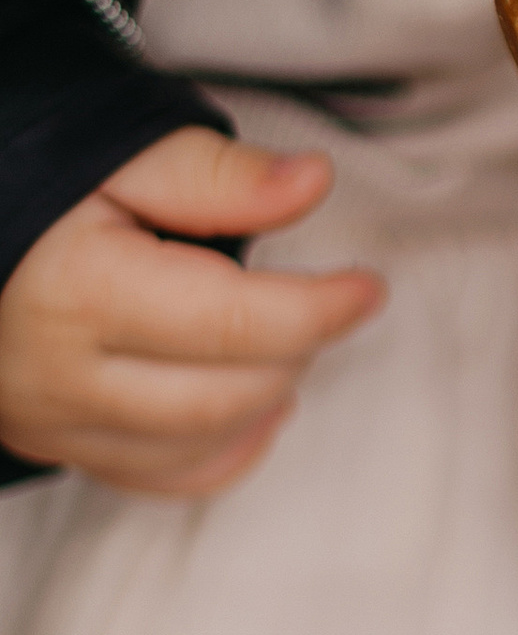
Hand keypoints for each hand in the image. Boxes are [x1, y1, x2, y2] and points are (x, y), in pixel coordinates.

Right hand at [0, 128, 384, 492]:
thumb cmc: (31, 183)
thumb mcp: (119, 155)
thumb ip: (214, 175)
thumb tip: (310, 182)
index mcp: (79, 292)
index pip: (234, 324)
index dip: (320, 309)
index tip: (367, 287)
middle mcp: (60, 375)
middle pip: (227, 393)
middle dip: (293, 349)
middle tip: (314, 299)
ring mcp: (53, 422)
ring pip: (201, 445)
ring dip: (265, 399)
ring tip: (283, 342)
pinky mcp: (55, 445)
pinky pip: (163, 479)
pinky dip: (226, 449)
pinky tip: (254, 406)